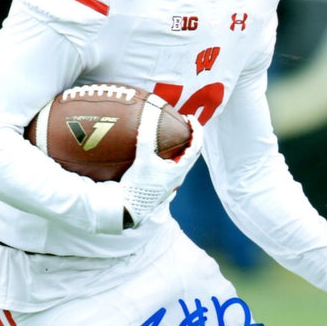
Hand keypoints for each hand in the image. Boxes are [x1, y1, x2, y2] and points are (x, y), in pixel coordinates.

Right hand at [120, 102, 202, 227]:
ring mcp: (171, 182)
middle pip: (192, 153)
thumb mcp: (142, 160)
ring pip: (182, 161)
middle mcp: (178, 177)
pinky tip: (156, 152)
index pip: (196, 146)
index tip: (189, 118)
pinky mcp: (161, 185)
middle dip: (190, 137)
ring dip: (180, 147)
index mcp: (180, 170)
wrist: (129, 209)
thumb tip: (148, 116)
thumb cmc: (138, 186)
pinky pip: (171, 166)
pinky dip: (170, 155)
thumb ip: (146, 138)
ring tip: (171, 135)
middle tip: (183, 124)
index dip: (196, 129)